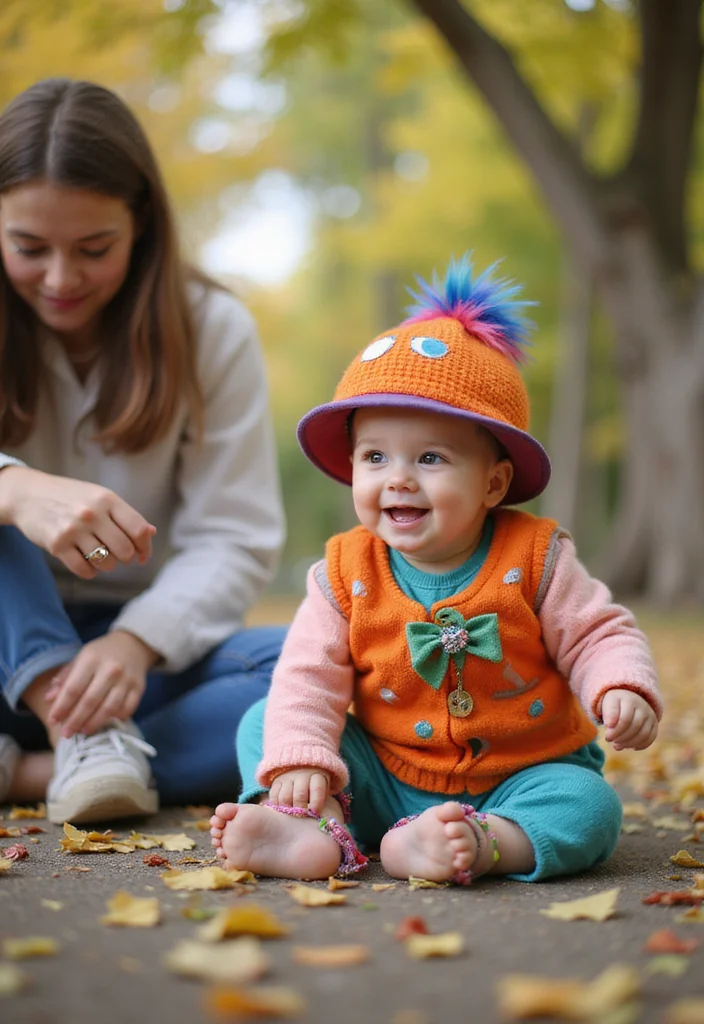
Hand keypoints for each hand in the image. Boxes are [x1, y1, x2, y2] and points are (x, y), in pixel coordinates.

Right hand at [0, 467, 155, 578]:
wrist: (29, 494)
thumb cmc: (70, 496)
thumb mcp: (99, 496)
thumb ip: (125, 515)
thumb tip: (151, 533)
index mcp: (107, 499)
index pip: (139, 529)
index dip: (145, 547)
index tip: (142, 556)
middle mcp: (92, 513)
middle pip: (125, 550)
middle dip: (127, 559)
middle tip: (120, 556)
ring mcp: (73, 529)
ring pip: (106, 563)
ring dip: (108, 565)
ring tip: (100, 555)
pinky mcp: (57, 545)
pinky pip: (84, 570)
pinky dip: (90, 572)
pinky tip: (88, 563)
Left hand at [46, 631, 158, 737]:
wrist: (132, 644)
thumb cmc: (101, 654)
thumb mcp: (80, 658)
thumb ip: (64, 678)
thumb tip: (48, 699)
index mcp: (91, 659)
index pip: (73, 688)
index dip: (61, 707)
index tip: (52, 720)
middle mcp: (110, 669)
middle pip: (90, 701)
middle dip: (75, 720)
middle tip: (66, 733)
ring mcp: (126, 679)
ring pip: (109, 708)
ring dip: (94, 723)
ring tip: (83, 731)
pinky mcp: (139, 688)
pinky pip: (127, 709)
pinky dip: (116, 718)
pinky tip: (106, 722)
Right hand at [268, 768, 329, 814]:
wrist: (302, 769)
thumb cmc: (315, 786)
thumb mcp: (323, 788)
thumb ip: (321, 799)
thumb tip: (319, 818)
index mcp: (317, 776)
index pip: (317, 789)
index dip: (316, 802)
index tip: (315, 812)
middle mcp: (302, 775)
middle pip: (300, 795)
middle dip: (301, 809)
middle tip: (302, 816)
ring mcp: (288, 778)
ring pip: (285, 797)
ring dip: (288, 809)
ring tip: (291, 815)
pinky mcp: (277, 782)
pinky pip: (274, 796)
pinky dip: (277, 805)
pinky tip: (282, 810)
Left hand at [601, 688, 658, 750]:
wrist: (628, 699)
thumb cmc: (615, 704)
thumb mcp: (608, 705)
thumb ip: (608, 714)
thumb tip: (610, 726)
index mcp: (629, 700)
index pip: (625, 719)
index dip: (615, 731)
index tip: (607, 737)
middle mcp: (642, 707)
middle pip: (635, 727)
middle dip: (621, 737)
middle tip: (610, 740)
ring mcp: (650, 716)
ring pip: (643, 734)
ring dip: (629, 743)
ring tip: (617, 745)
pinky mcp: (654, 725)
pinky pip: (650, 738)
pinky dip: (640, 745)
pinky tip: (630, 747)